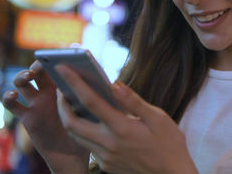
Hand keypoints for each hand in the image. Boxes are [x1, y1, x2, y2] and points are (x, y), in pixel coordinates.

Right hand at [2, 61, 89, 173]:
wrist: (75, 155)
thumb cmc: (87, 129)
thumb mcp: (93, 109)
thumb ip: (94, 95)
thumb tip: (107, 82)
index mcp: (65, 85)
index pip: (58, 65)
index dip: (57, 56)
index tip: (61, 51)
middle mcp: (48, 91)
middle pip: (37, 70)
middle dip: (38, 64)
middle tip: (42, 64)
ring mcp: (36, 102)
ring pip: (22, 83)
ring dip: (21, 76)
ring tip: (28, 76)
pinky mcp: (27, 117)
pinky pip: (13, 105)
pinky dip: (8, 98)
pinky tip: (13, 95)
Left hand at [54, 64, 197, 173]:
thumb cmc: (169, 144)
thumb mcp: (158, 118)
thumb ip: (134, 101)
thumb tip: (115, 84)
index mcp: (122, 129)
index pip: (91, 101)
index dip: (74, 83)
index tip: (63, 68)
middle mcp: (108, 145)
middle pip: (71, 124)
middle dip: (62, 104)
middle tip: (62, 89)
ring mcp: (105, 158)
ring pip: (76, 137)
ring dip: (69, 119)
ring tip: (71, 103)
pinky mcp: (106, 165)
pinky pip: (87, 146)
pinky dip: (83, 131)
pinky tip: (91, 121)